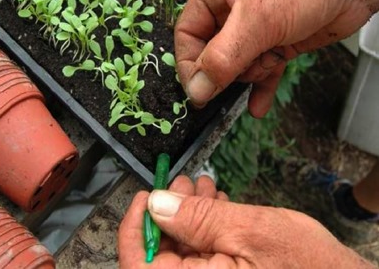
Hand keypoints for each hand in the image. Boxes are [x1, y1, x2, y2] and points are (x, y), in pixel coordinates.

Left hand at [118, 175, 371, 267]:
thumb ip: (199, 219)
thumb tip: (156, 204)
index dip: (134, 228)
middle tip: (183, 182)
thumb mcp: (251, 231)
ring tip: (203, 187)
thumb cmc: (306, 264)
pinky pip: (201, 255)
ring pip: (180, 251)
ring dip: (187, 214)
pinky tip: (216, 205)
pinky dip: (204, 226)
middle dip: (168, 212)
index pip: (138, 265)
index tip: (146, 196)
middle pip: (159, 254)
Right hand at [175, 0, 378, 116]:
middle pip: (213, 53)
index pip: (189, 33)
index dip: (189, 63)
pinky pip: (263, 70)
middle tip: (237, 77)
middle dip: (225, 70)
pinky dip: (262, 87)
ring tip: (268, 65)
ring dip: (250, 76)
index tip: (197, 90)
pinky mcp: (280, 43)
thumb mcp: (256, 18)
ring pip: (239, 66)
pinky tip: (258, 106)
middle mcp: (234, 11)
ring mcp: (258, 29)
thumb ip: (223, 56)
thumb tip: (197, 90)